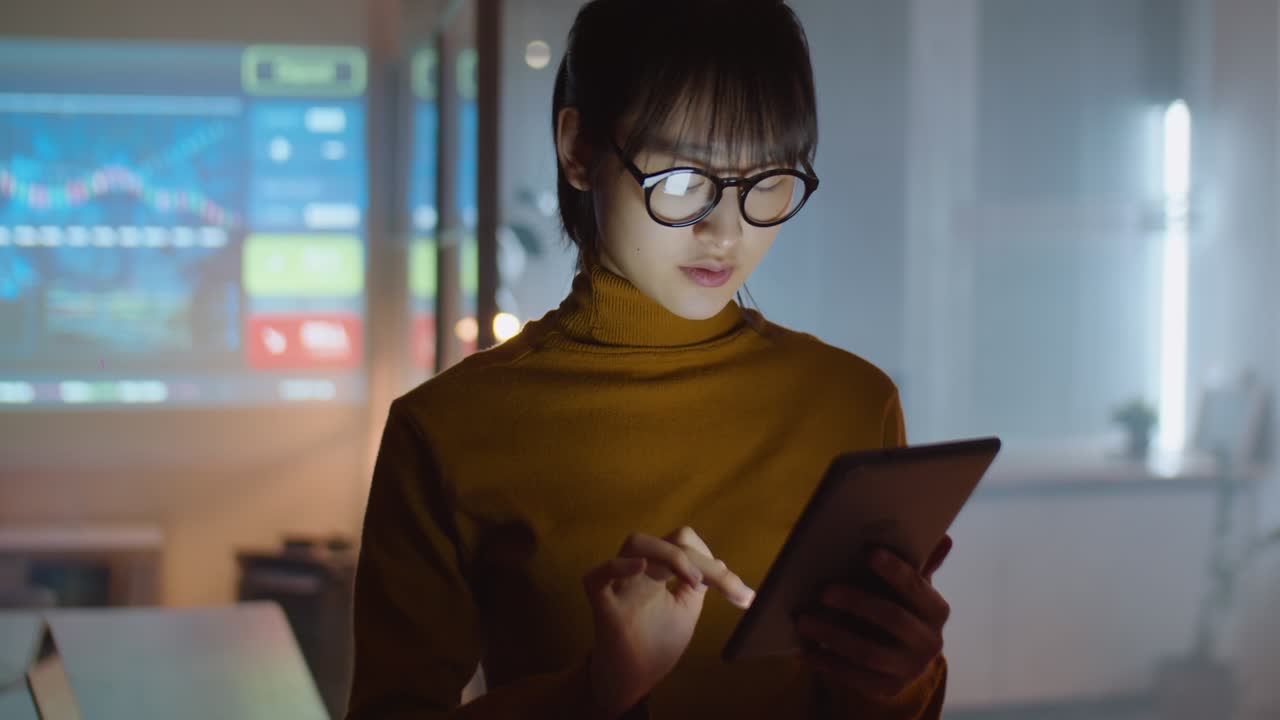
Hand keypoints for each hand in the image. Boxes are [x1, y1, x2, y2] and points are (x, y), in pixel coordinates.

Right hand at [582, 527, 754, 716]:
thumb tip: (719, 562)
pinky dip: (616, 566)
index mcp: (659, 572)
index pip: (683, 543)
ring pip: (635, 544)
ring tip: (693, 581)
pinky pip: (596, 578)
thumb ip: (697, 587)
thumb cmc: (653, 648)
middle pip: (668, 540)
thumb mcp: (685, 613)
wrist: (629, 685)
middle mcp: (639, 573)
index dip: (712, 559)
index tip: (741, 594)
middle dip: (703, 560)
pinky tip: (640, 567)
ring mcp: (620, 588)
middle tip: (730, 588)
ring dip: (670, 554)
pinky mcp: (603, 610)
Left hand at [794, 535, 953, 697]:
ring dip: (832, 635)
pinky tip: (804, 650)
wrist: (906, 658)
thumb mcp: (912, 587)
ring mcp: (909, 668)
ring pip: (867, 652)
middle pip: (891, 618)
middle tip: (823, 590)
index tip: (868, 552)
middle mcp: (929, 642)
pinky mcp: (888, 688)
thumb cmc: (902, 608)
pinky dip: (827, 663)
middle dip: (855, 602)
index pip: (916, 587)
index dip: (893, 570)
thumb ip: (921, 563)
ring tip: (803, 620)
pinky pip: (853, 677)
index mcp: (936, 610)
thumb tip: (944, 538)